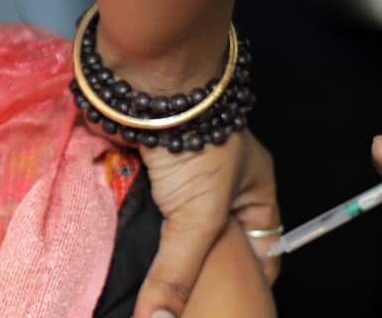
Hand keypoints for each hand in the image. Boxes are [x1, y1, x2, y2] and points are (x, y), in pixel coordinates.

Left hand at [134, 130, 280, 317]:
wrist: (148, 87)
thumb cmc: (197, 144)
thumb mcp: (198, 218)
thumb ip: (178, 273)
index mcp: (253, 187)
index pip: (261, 245)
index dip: (249, 279)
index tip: (230, 307)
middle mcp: (219, 181)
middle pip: (212, 239)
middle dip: (197, 268)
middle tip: (178, 307)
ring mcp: (179, 173)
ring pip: (170, 226)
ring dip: (157, 248)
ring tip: (144, 288)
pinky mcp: (143, 166)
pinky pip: (139, 207)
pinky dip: (130, 226)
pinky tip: (119, 255)